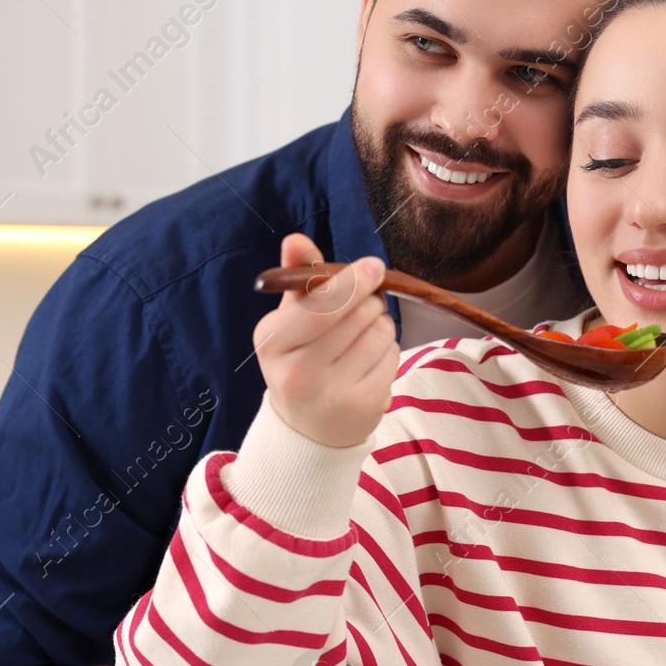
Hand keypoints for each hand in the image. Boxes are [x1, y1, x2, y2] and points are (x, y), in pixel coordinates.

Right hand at [253, 233, 399, 447]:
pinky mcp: (365, 405)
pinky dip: (388, 349)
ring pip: (379, 332)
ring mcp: (334, 393)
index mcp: (273, 343)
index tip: (373, 266)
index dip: (351, 283)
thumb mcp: (289, 321)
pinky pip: (392, 356)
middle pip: (357, 315)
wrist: (309, 427)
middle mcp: (299, 372)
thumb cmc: (299, 360)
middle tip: (365, 301)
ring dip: (379, 323)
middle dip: (368, 299)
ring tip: (361, 335)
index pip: (319, 307)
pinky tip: (369, 359)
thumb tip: (296, 238)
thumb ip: (297, 279)